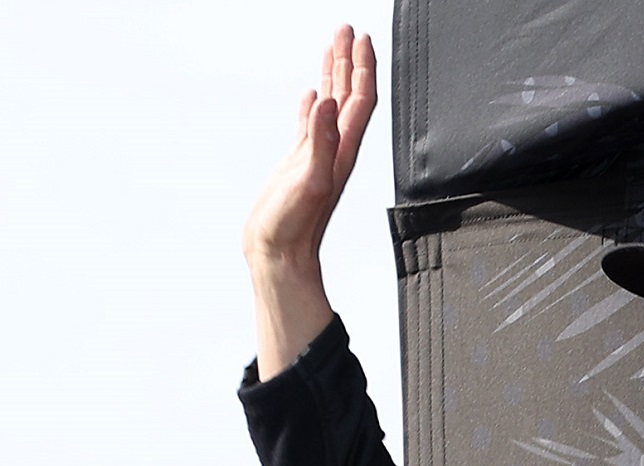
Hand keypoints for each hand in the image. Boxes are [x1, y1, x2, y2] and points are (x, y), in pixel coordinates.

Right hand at [244, 26, 376, 379]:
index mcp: (342, 150)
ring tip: (334, 46)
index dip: (362, 67)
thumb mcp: (308, 180)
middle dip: (350, 61)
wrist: (279, 256)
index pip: (360, 99)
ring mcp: (318, 155)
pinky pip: (311, 126)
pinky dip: (314, 106)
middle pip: (350, 95)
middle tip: (348, 29)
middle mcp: (335, 149)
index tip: (360, 37)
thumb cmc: (293, 226)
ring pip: (332, 106)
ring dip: (335, 75)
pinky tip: (312, 95)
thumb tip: (330, 103)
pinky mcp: (300, 165)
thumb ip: (321, 142)